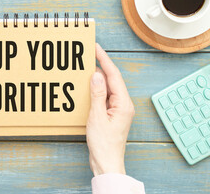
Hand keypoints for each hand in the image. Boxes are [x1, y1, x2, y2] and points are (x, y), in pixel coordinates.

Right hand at [86, 44, 134, 175]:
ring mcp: (118, 109)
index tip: (96, 47)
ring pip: (108, 87)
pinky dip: (97, 89)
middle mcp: (124, 104)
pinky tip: (88, 86)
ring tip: (86, 66)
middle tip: (89, 53)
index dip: (104, 59)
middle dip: (101, 65)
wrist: (107, 163)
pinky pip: (105, 96)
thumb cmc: (104, 144)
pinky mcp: (112, 114)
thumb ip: (97, 94)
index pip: (114, 75)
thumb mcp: (97, 117)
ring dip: (98, 77)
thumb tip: (97, 74)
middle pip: (112, 79)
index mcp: (123, 103)